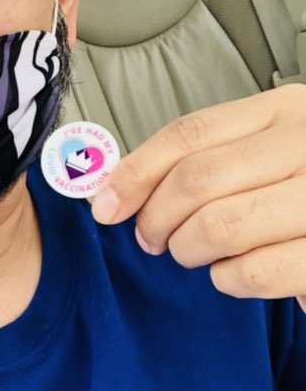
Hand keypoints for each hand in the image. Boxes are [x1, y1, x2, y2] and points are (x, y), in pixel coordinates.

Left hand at [90, 85, 305, 311]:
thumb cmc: (301, 195)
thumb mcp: (263, 159)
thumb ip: (202, 161)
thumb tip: (111, 186)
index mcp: (286, 111)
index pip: (191, 134)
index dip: (136, 171)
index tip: (104, 205)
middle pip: (198, 179)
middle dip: (157, 218)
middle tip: (151, 238)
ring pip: (220, 226)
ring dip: (189, 249)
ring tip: (195, 254)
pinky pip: (253, 271)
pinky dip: (228, 280)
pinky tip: (233, 273)